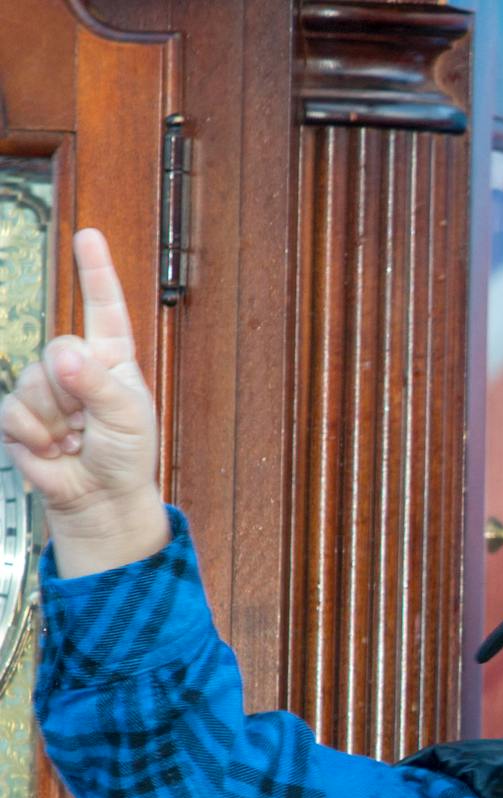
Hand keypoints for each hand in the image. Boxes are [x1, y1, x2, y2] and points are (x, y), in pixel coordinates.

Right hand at [0, 228, 167, 573]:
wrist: (99, 496)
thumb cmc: (126, 455)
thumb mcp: (128, 417)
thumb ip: (98, 385)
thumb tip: (65, 358)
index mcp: (112, 359)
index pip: (104, 308)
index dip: (96, 271)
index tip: (89, 236)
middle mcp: (77, 367)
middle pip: (60, 349)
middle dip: (74, 388)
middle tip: (90, 419)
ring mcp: (45, 389)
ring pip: (34, 382)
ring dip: (56, 418)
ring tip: (75, 437)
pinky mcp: (20, 415)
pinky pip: (14, 411)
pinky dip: (35, 434)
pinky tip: (53, 447)